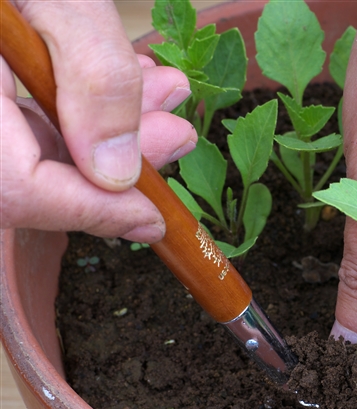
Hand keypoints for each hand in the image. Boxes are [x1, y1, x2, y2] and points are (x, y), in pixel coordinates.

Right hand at [0, 0, 195, 241]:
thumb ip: (93, 76)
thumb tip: (118, 172)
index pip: (14, 189)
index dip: (93, 213)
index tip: (154, 218)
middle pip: (20, 178)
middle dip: (113, 163)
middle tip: (176, 135)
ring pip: (19, 149)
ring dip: (101, 129)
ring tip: (163, 94)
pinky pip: (9, 118)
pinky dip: (70, 104)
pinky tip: (120, 76)